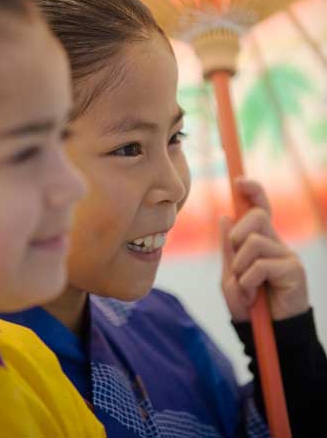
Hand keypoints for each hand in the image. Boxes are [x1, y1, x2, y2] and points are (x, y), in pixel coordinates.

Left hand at [220, 178, 308, 321]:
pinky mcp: (294, 270)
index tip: (240, 181)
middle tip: (236, 264)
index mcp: (261, 241)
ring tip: (246, 288)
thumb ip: (228, 249)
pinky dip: (249, 282)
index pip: (261, 208)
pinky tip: (254, 297)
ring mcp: (287, 255)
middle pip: (256, 216)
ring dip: (240, 267)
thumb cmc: (250, 307)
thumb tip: (225, 216)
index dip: (253, 191)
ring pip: (254, 241)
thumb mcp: (231, 276)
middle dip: (237, 236)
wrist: (267, 337)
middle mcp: (277, 243)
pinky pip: (261, 264)